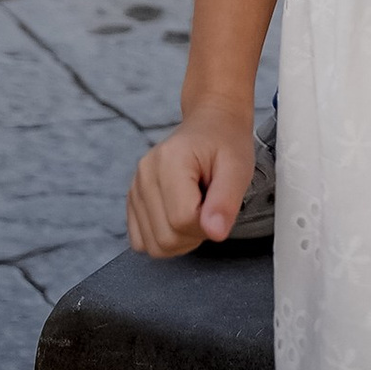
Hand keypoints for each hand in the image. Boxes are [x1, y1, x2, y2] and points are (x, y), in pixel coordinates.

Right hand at [127, 109, 254, 257]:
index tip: (217, 203)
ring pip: (153, 246)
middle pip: (166, 238)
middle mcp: (145, 172)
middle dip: (194, 235)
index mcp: (170, 160)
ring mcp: (135, 186)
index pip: (182, 220)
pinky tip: (177, 218)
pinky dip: (163, 239)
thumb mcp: (237, 168)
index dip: (207, 224)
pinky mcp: (132, 198)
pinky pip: (140, 241)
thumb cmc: (225, 144)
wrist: (210, 124)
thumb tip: (215, 233)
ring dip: (180, 240)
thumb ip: (226, 202)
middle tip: (208, 208)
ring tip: (194, 211)